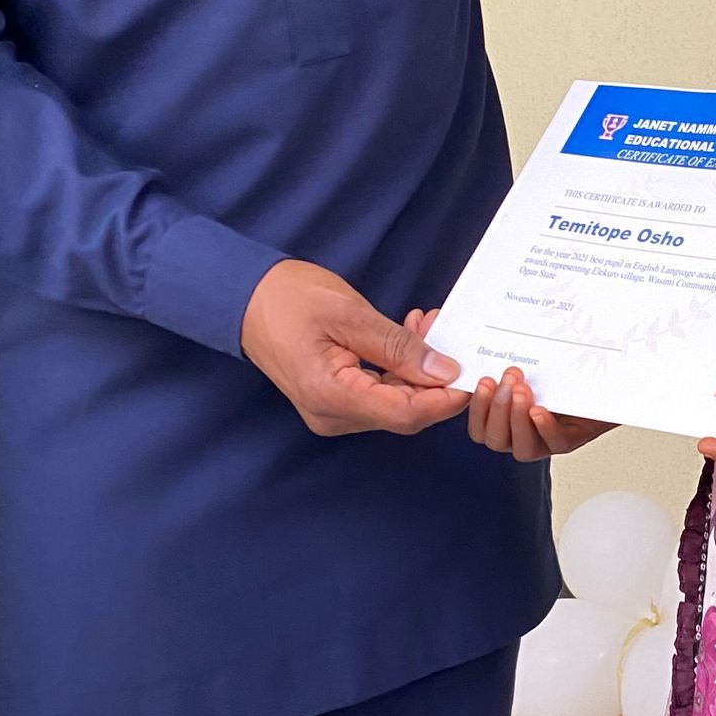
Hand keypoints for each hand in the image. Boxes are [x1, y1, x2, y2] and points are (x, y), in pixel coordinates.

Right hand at [241, 261, 467, 437]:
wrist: (245, 298)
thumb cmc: (289, 299)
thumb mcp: (350, 315)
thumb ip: (398, 347)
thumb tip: (444, 371)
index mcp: (332, 398)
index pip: (405, 414)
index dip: (444, 398)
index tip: (471, 370)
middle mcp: (334, 416)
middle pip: (405, 412)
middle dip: (435, 378)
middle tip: (447, 331)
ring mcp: (334, 412)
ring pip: (396, 402)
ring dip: (419, 369)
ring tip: (426, 325)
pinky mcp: (336, 401)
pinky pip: (380, 393)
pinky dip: (400, 369)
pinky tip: (409, 337)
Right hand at [465, 363, 612, 463]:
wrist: (601, 382)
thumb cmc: (560, 376)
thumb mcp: (532, 368)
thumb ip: (509, 367)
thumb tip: (486, 347)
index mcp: (507, 422)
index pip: (480, 429)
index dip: (476, 410)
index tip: (483, 381)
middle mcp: (523, 436)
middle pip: (496, 440)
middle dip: (498, 408)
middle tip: (507, 379)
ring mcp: (546, 442)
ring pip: (522, 448)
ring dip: (517, 418)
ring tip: (522, 391)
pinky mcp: (571, 440)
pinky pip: (554, 442)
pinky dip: (544, 427)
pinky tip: (539, 410)